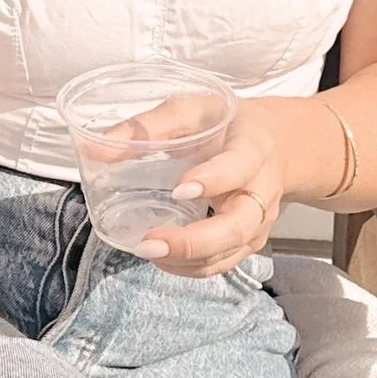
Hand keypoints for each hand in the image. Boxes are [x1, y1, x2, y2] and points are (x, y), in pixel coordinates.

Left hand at [130, 97, 293, 277]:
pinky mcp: (250, 241)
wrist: (278, 145)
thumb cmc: (227, 124)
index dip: (213, 180)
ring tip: (146, 250)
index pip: (239, 167)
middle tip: (149, 242)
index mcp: (253, 147)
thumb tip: (98, 149)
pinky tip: (162, 257)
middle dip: (193, 242)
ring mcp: (259, 221)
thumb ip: (149, 126)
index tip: (178, 189)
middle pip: (237, 226)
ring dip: (187, 260)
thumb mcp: (193, 110)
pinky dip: (192, 267)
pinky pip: (224, 262)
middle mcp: (262, 190)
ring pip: (229, 252)